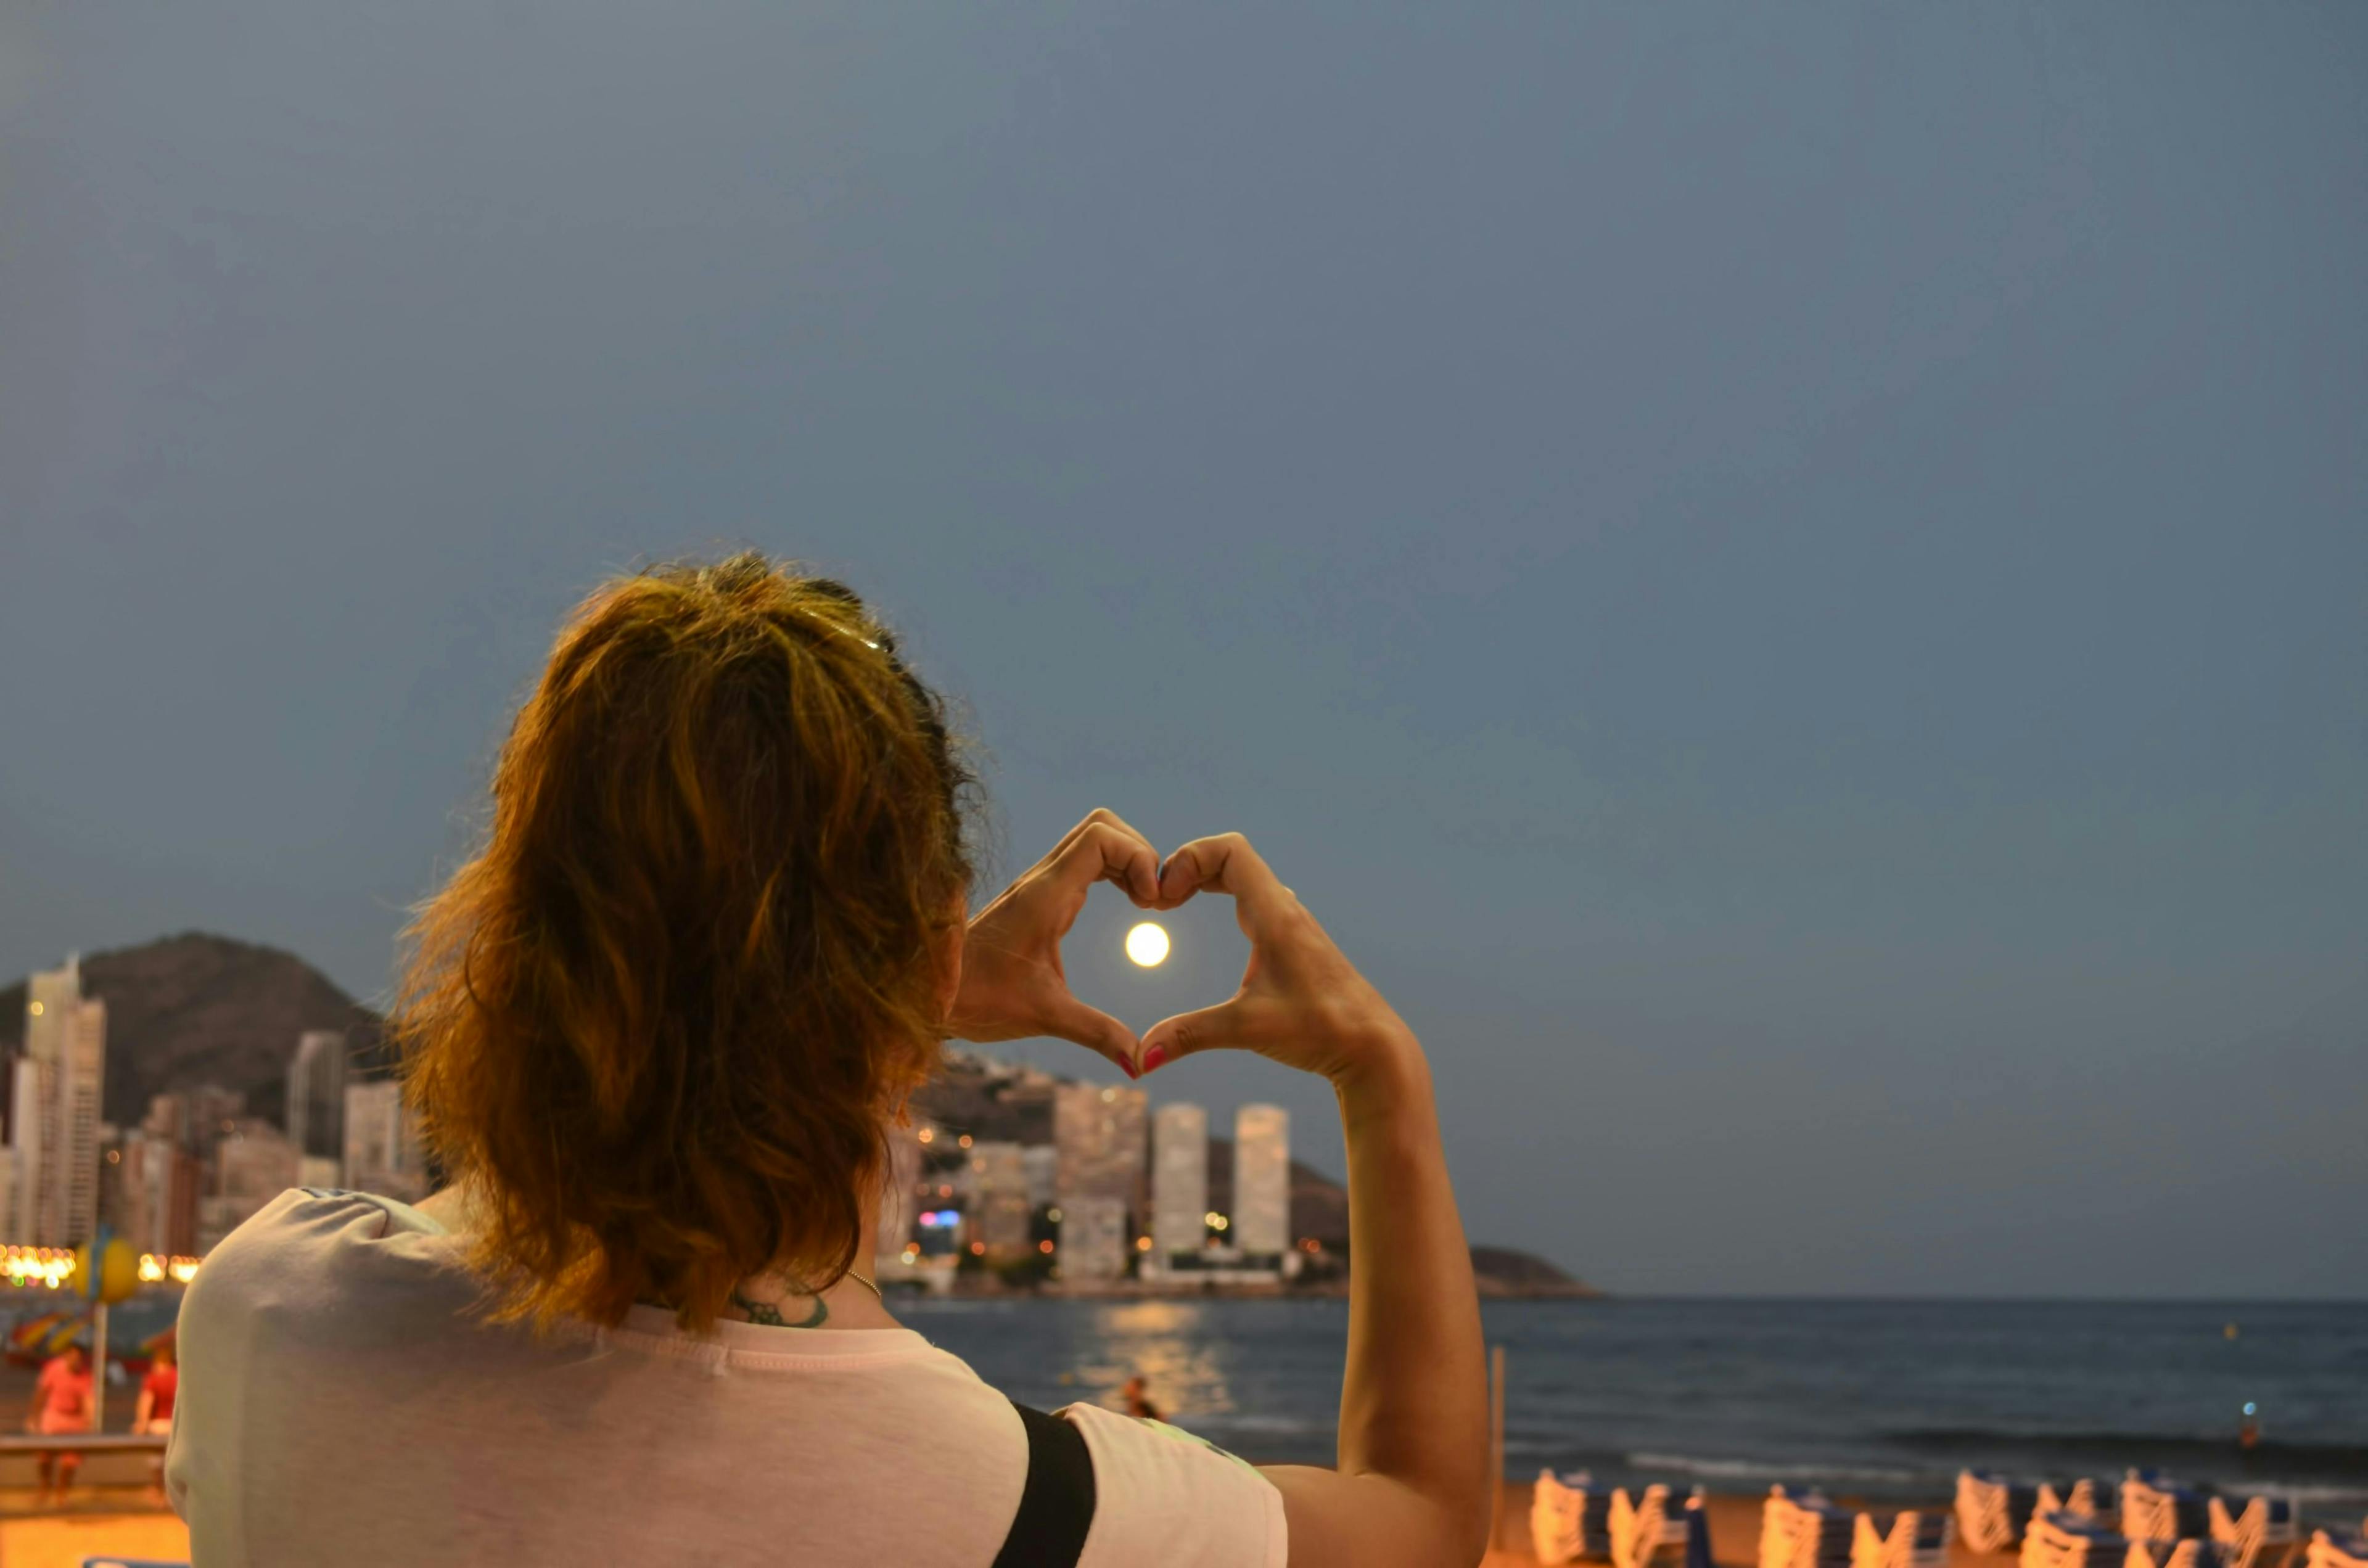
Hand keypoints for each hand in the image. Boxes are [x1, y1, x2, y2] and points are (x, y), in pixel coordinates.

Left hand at [949, 808, 1163, 1075]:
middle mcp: (1042, 880)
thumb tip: (1141, 1063)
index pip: (1102, 837)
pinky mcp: (1037, 897)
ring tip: (1145, 901)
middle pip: (1102, 826)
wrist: (931, 993)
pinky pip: (1083, 862)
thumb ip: (1096, 1033)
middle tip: (1154, 899)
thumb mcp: (1044, 1016)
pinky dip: (1112, 870)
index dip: (1138, 857)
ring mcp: (1039, 885)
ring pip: (1092, 839)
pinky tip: (1125, 903)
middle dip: (1138, 852)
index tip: (1152, 902)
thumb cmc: (978, 1000)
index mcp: (1045, 895)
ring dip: (1127, 859)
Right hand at [1138, 833, 1417, 1090]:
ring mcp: (1293, 923)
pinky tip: (1210, 916)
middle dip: (1189, 866)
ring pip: (1246, 876)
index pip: (1231, 850)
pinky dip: (1224, 893)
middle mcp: (1286, 910)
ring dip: (1207, 877)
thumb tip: (1141, 1058)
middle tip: (1158, 899)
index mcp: (1276, 917)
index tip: (1164, 897)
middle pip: (1233, 857)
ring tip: (1173, 901)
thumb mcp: (1248, 1030)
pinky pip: (1255, 895)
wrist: (1373, 1046)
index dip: (1190, 859)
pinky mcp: (1295, 940)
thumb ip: (1191, 1035)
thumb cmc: (1320, 1031)